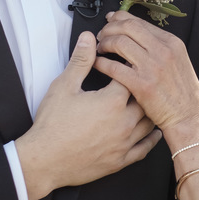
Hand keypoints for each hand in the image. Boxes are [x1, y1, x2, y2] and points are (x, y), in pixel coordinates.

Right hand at [15, 31, 160, 199]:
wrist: (44, 160)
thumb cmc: (52, 125)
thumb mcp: (64, 86)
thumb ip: (80, 61)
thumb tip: (88, 39)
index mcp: (113, 101)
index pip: (131, 76)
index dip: (128, 68)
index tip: (126, 63)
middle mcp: (124, 122)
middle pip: (145, 99)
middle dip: (142, 89)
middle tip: (140, 82)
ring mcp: (124, 143)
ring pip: (149, 123)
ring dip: (150, 112)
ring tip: (150, 103)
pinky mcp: (120, 161)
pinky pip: (144, 149)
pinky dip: (151, 139)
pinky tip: (154, 133)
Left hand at [94, 11, 198, 136]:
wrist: (188, 116)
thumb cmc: (181, 92)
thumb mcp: (178, 61)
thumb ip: (159, 46)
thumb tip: (136, 35)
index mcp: (171, 42)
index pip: (139, 21)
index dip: (119, 19)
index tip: (110, 21)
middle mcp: (163, 50)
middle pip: (127, 27)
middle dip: (109, 28)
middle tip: (101, 35)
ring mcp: (152, 67)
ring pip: (119, 42)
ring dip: (104, 43)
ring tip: (100, 50)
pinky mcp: (142, 85)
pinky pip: (114, 67)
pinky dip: (102, 63)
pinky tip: (98, 64)